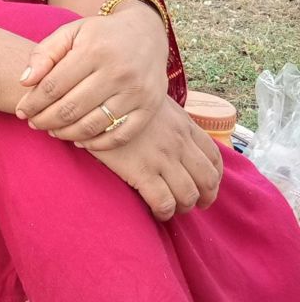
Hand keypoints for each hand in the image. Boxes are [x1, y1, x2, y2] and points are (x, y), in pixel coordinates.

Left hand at [15, 0, 168, 149]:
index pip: (54, 85)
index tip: (22, 110)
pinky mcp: (149, 107)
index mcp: (94, 50)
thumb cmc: (100, 34)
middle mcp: (117, 71)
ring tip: (52, 130)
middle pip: (70, 108)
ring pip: (92, 126)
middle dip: (45, 120)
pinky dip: (96, 143)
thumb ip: (45, 53)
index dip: (33, 102)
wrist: (147, 33)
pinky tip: (79, 138)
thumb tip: (24, 82)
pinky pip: (119, 136)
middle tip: (33, 124)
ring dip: (65, 133)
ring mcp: (136, 92)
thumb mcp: (71, 32)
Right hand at [81, 95, 223, 220]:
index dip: (214, 177)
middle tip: (194, 203)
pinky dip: (164, 212)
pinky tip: (155, 210)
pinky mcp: (142, 171)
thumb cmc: (122, 100)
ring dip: (183, 207)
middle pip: (207, 180)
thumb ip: (169, 119)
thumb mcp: (154, 102)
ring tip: (172, 207)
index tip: (206, 186)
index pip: (213, 156)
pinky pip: (164, 202)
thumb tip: (170, 133)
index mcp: (183, 124)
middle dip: (205, 197)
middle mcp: (178, 142)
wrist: (97, 99)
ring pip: (188, 195)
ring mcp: (161, 157)